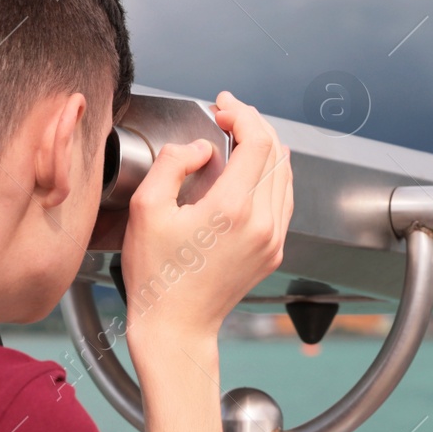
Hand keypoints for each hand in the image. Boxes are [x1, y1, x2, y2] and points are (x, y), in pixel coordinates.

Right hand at [120, 91, 292, 348]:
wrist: (176, 326)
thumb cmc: (157, 275)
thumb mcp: (147, 209)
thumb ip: (172, 163)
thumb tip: (200, 148)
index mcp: (234, 209)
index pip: (257, 142)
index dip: (242, 114)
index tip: (223, 106)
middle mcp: (263, 223)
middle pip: (276, 154)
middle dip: (254, 125)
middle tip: (229, 114)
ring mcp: (273, 239)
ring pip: (285, 176)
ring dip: (266, 149)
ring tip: (239, 136)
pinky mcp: (274, 251)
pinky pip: (283, 201)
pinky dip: (272, 176)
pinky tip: (253, 170)